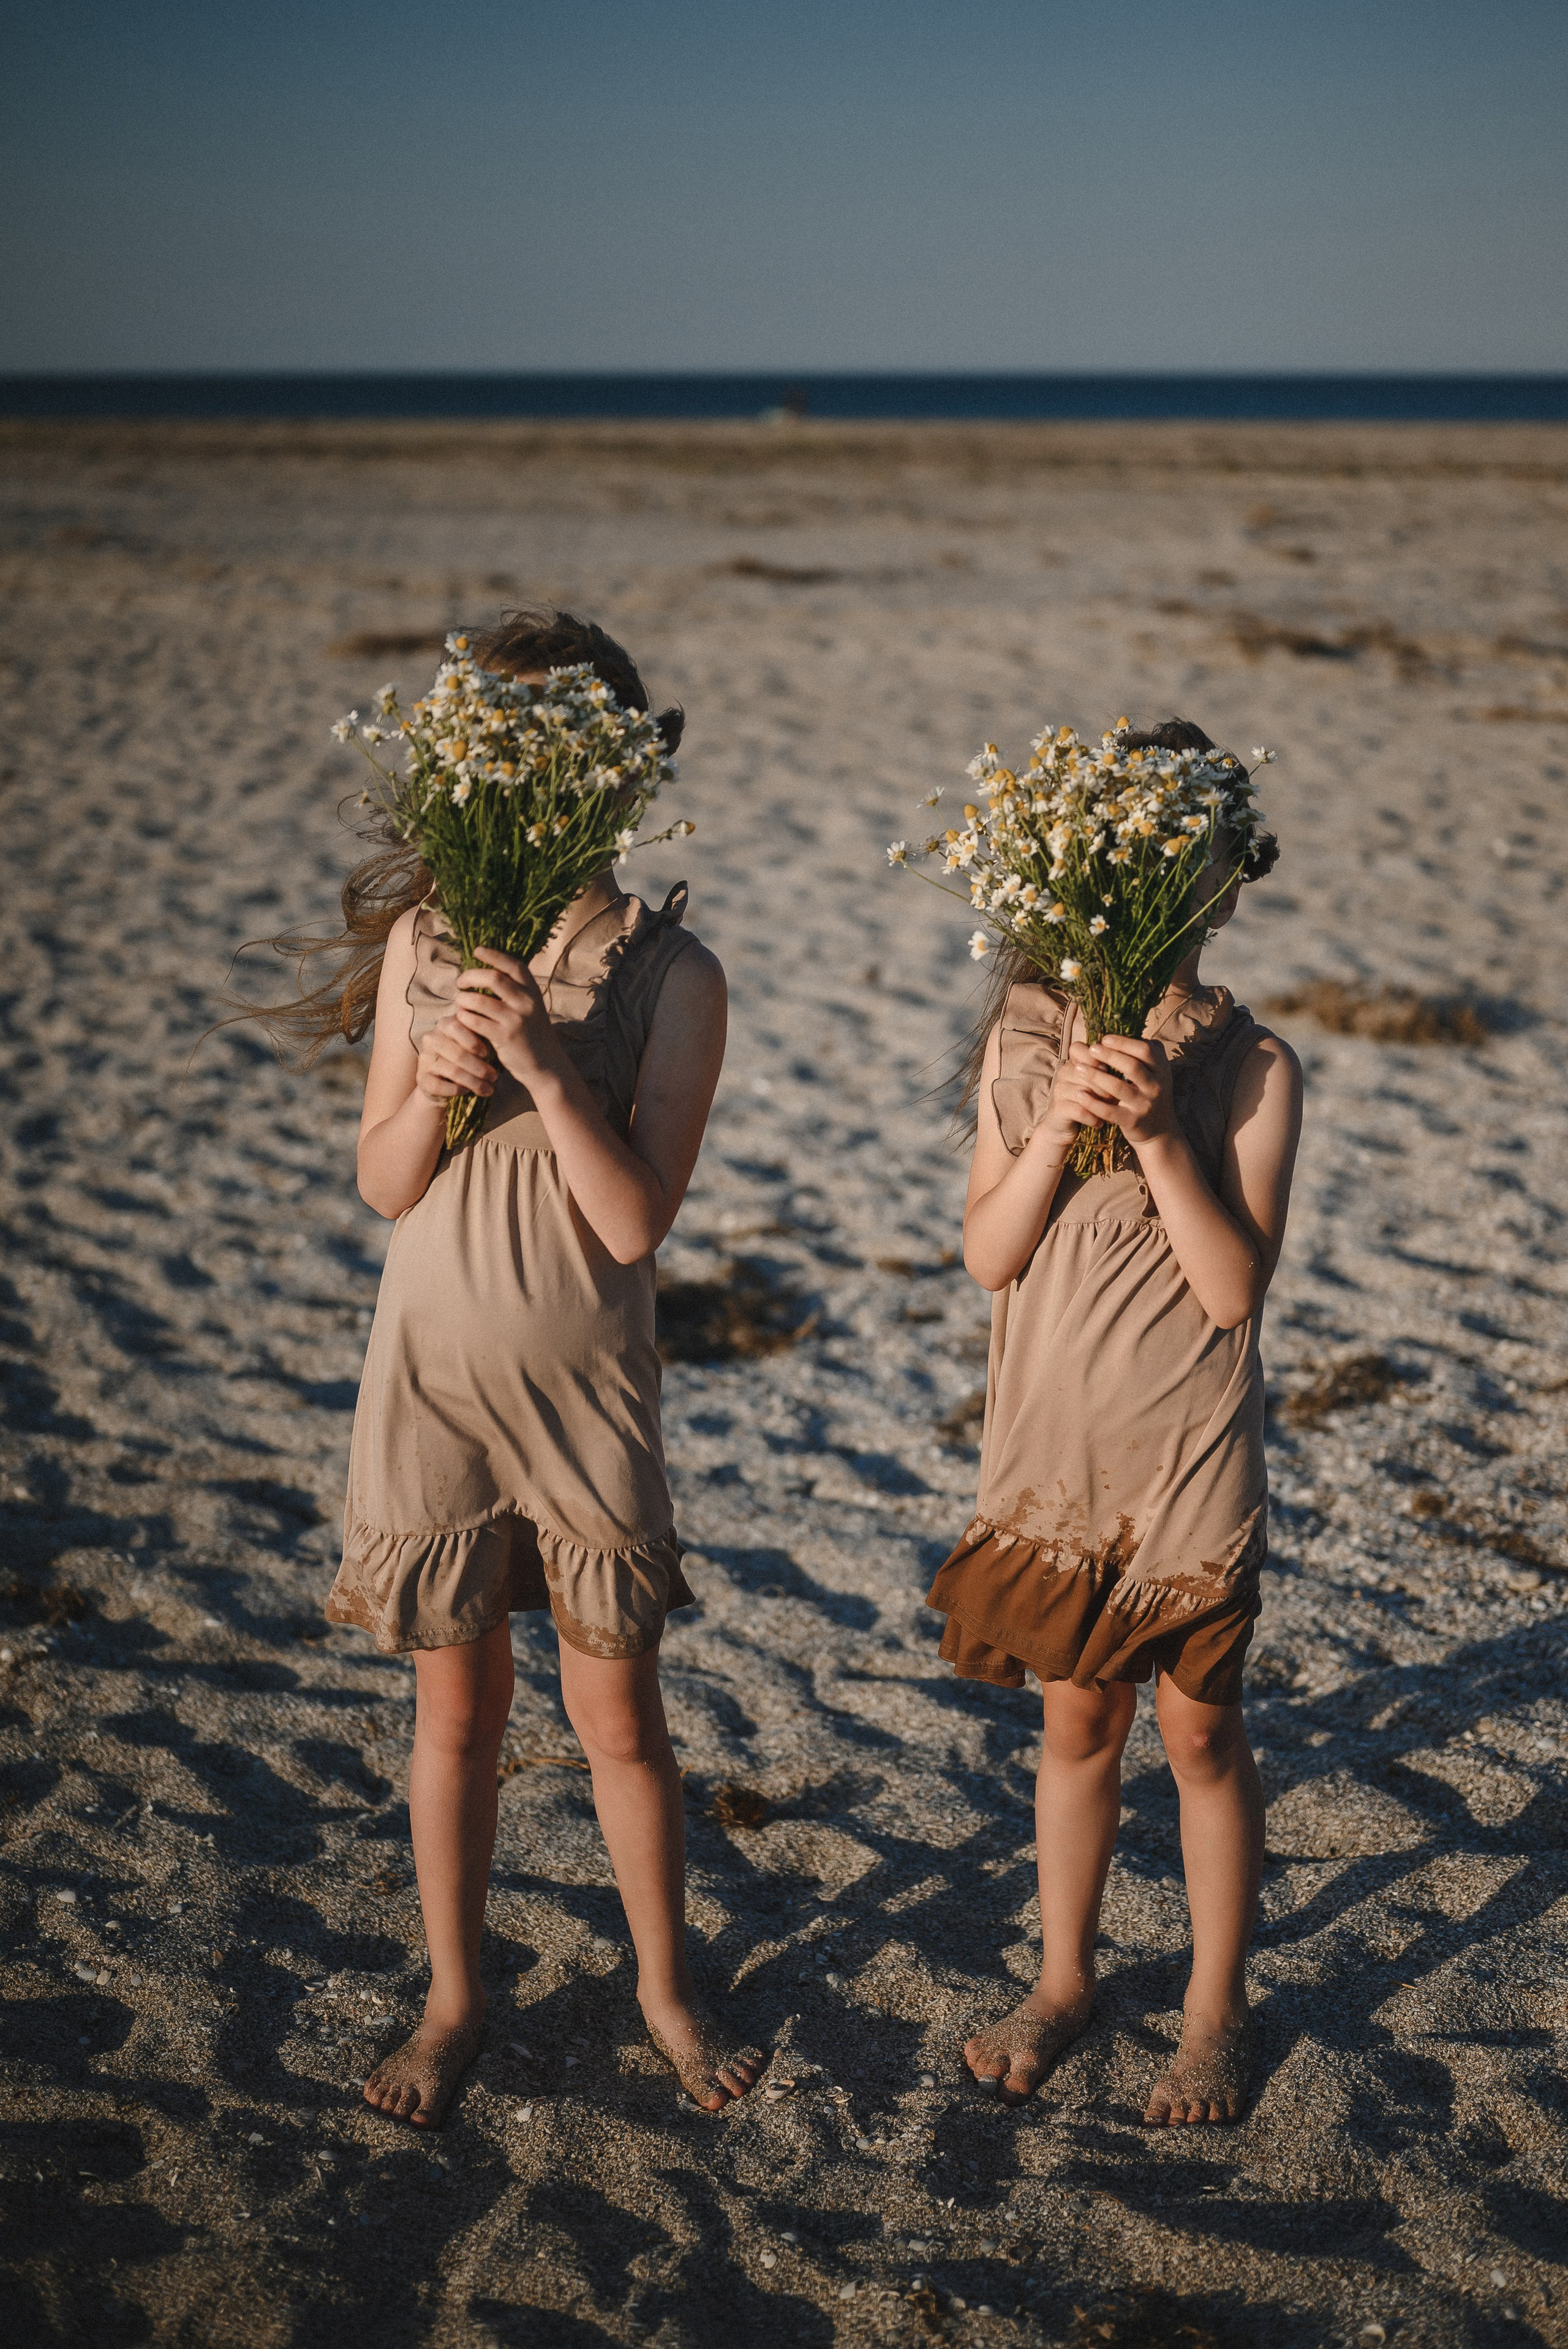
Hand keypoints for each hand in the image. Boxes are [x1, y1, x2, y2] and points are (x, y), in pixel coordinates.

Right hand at [414, 1010, 496, 1105]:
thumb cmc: (465, 1056)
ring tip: (489, 1089)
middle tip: (494, 1077)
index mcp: (444, 1025)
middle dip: (479, 1067)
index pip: (456, 1026)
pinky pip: (441, 1086)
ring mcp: (425, 1059)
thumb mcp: (473, 1043)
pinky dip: (457, 1090)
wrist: (443, 1080)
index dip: (472, 1041)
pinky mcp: (421, 1078)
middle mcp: (431, 1039)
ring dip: (473, 1082)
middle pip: (457, 1053)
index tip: (486, 1053)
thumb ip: (482, 1035)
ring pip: (452, 1071)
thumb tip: (499, 1032)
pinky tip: (467, 1092)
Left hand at [450, 947, 561, 1087]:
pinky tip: (462, 1019)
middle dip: (471, 976)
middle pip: (493, 978)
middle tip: (460, 982)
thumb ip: (515, 992)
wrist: (546, 1065)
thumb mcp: (531, 1008)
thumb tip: (486, 974)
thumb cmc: (533, 1035)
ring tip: (459, 1003)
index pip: (513, 966)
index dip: (494, 955)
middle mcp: (527, 1003)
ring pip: (479, 1001)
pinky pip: (475, 1022)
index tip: (477, 951)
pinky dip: (464, 1018)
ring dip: (463, 1000)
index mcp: (533, 992)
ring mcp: (516, 1020)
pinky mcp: (504, 1037)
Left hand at [1065, 1036, 1175, 1148]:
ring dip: (1096, 1076)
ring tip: (1078, 1068)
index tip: (1104, 1039)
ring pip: (1118, 1088)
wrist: (1160, 1129)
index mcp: (1162, 1070)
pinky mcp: (1132, 1122)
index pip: (1146, 1050)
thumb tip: (1118, 1030)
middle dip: (1109, 1055)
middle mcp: (1156, 1086)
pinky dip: (1093, 1103)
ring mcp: (1144, 1105)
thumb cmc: (1150, 1092)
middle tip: (1091, 1048)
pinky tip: (1079, 1094)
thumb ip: (1143, 1053)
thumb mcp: (1155, 1071)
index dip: (1124, 1043)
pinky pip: (1110, 1111)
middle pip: (1132, 1066)